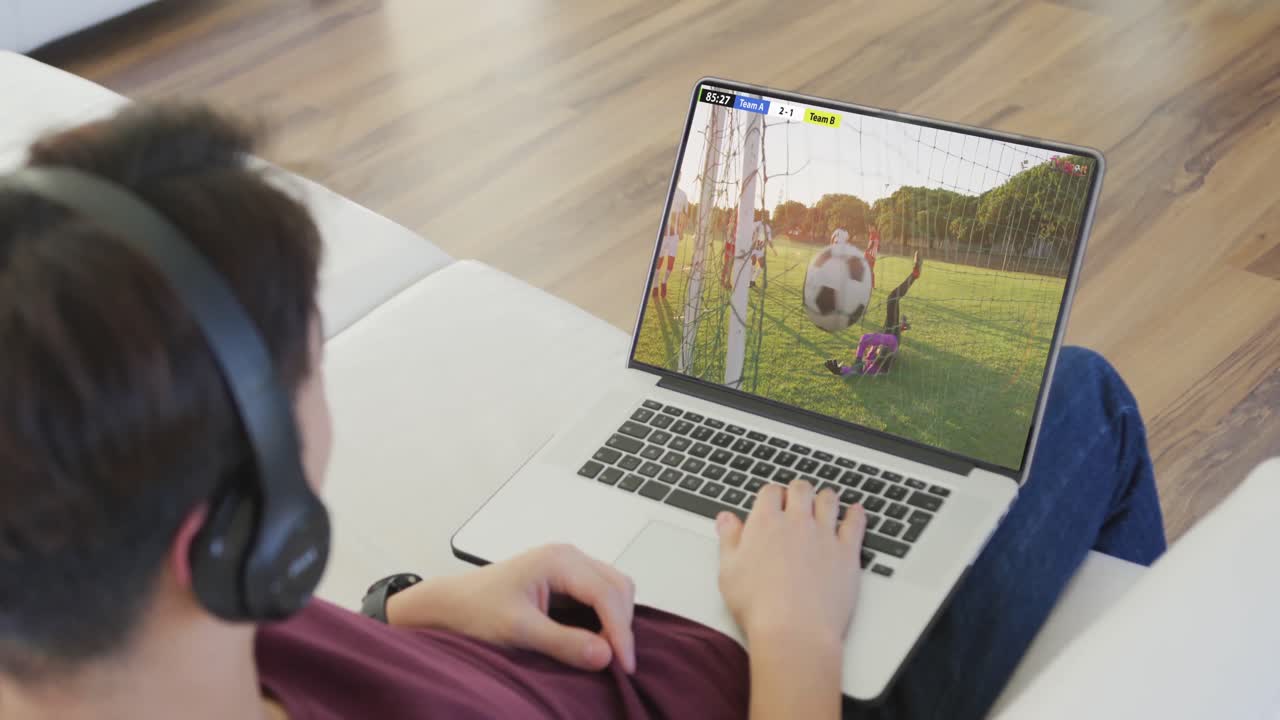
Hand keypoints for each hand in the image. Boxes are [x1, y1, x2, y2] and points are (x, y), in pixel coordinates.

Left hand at [386, 544, 635, 672]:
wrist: (449, 605)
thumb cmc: (475, 611)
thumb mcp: (517, 631)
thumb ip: (563, 642)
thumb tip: (605, 655)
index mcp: (558, 560)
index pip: (607, 593)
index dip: (620, 631)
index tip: (623, 666)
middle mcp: (568, 556)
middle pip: (618, 587)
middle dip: (621, 625)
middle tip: (615, 664)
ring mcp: (568, 566)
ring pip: (614, 590)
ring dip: (616, 621)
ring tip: (604, 654)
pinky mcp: (566, 580)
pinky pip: (600, 596)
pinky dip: (605, 619)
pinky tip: (595, 641)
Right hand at [716, 482, 866, 649]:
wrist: (794, 632)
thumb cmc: (758, 607)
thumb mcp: (728, 571)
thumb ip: (729, 539)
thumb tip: (726, 519)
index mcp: (765, 523)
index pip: (770, 492)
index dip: (771, 495)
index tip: (772, 501)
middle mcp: (796, 522)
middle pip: (801, 489)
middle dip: (798, 491)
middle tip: (798, 498)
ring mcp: (824, 535)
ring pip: (829, 500)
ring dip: (825, 497)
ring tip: (825, 500)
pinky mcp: (847, 553)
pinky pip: (855, 523)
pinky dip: (856, 514)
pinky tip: (855, 511)